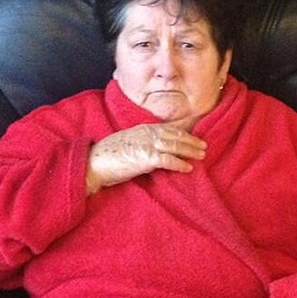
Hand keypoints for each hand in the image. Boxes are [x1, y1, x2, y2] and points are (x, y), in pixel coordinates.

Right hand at [86, 120, 206, 194]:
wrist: (93, 162)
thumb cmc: (107, 156)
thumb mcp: (127, 144)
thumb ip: (141, 144)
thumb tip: (153, 153)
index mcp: (142, 129)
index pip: (167, 129)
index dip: (182, 133)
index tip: (193, 137)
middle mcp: (146, 133)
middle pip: (175, 135)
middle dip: (191, 140)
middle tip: (203, 146)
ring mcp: (146, 144)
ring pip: (175, 145)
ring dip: (190, 150)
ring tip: (201, 155)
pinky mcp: (145, 158)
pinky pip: (168, 160)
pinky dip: (179, 163)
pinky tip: (188, 168)